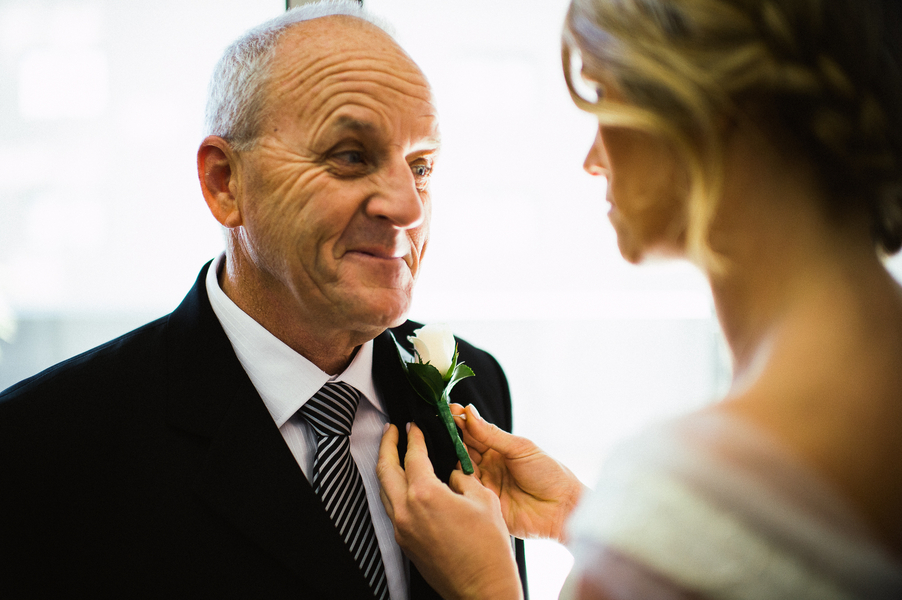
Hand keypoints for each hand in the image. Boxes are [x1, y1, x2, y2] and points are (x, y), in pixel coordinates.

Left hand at [377, 423, 522, 599]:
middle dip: (386, 445)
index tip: (414, 425)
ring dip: (387, 468)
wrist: (483, 589)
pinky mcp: (406, 543)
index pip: (412, 456)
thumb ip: (464, 478)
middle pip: (386, 470)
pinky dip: (394, 490)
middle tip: (391, 430)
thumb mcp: (483, 500)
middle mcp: (406, 511)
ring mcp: (403, 529)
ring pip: (384, 490)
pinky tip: (406, 485)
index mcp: (425, 495)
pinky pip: (392, 508)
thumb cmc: (488, 548)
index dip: (414, 437)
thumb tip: (454, 470)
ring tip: (394, 453)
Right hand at [451, 404, 586, 542]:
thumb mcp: (521, 448)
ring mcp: (484, 485)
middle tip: (440, 426)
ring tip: (446, 447)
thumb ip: (492, 434)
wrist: (563, 508)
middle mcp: (487, 466)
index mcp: (497, 450)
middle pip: (462, 449)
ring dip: (452, 458)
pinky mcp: (483, 505)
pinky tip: (450, 473)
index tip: (447, 411)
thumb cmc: (548, 474)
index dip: (460, 422)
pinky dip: (457, 482)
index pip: (473, 432)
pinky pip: (464, 493)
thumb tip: (469, 412)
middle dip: (452, 437)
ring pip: (459, 469)